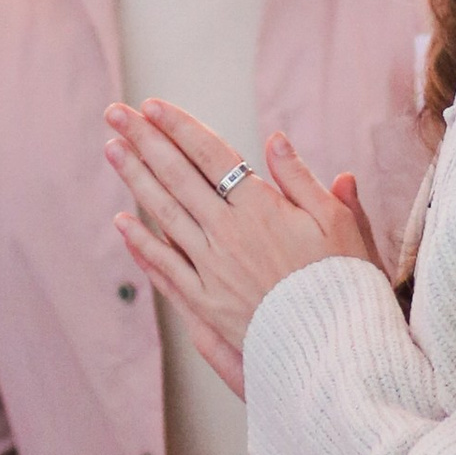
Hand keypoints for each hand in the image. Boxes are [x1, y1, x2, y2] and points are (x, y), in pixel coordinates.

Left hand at [107, 100, 385, 396]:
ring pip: (164, 215)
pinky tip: (123, 222)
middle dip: (144, 141)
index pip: (211, 155)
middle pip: (178, 177)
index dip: (179, 127)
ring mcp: (212, 270)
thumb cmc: (344, 281)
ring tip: (112, 149)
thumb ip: (301, 180)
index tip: (152, 106)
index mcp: (262, 209)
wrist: (333, 348)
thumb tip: (275, 140)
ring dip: (135, 179)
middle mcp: (228, 234)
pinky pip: (166, 268)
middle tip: (114, 113)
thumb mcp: (338, 223)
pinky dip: (142, 244)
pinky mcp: (206, 304)